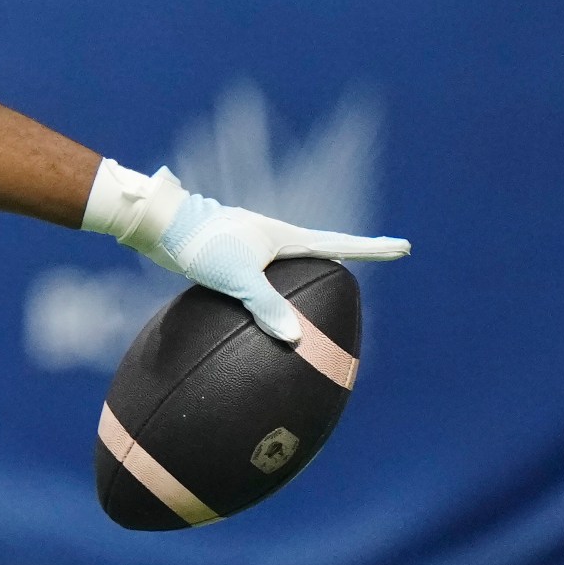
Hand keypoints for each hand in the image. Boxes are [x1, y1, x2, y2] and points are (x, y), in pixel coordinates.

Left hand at [85, 162, 408, 341]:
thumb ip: (266, 306)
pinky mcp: (230, 259)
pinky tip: (268, 311)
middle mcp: (271, 239)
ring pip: (289, 267)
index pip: (339, 245)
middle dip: (345, 258)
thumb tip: (296, 338)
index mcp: (284, 237)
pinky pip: (264, 280)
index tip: (403, 247)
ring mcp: (251, 247)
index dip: (372, 249)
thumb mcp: (236, 277)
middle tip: (374, 261)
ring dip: (309, 276)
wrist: (160, 226)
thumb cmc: (200, 244)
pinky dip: (275, 293)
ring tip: (327, 288)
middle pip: (319, 253)